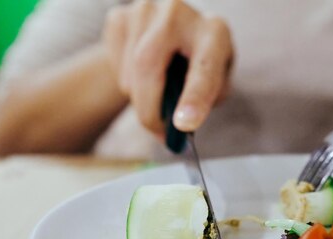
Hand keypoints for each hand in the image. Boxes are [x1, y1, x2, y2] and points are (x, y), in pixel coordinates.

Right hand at [103, 0, 232, 133]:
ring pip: (129, 72)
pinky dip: (126, 83)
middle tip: (159, 133)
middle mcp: (178, 13)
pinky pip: (115, 65)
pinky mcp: (120, 16)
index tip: (184, 125)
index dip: (194, 98)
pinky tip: (142, 75)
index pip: (203, 68)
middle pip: (148, 65)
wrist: (177, 33)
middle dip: (149, 109)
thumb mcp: (217, 82)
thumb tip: (178, 127)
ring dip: (139, 98)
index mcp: (213, 31)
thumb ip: (203, 103)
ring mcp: (144, 10)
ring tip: (157, 95)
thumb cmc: (201, 64)